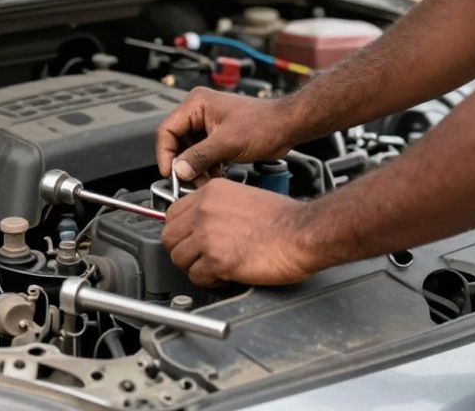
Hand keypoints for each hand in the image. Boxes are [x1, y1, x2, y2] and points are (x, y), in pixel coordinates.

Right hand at [156, 87, 293, 180]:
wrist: (288, 126)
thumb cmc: (265, 123)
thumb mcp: (228, 142)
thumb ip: (200, 157)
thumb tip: (179, 170)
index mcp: (196, 104)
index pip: (167, 130)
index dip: (165, 153)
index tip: (169, 173)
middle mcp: (198, 112)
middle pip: (177, 142)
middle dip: (183, 164)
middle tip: (187, 181)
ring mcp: (207, 124)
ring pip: (189, 151)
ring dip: (194, 168)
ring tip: (203, 181)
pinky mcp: (216, 136)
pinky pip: (201, 154)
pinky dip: (204, 167)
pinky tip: (212, 177)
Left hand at [161, 179, 319, 286]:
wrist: (304, 233)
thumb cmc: (284, 219)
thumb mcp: (242, 197)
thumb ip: (216, 208)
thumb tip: (200, 224)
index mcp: (210, 193)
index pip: (172, 214)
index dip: (180, 232)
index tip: (188, 240)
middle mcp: (204, 211)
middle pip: (169, 237)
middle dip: (182, 251)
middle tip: (199, 258)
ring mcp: (208, 235)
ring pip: (179, 259)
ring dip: (195, 267)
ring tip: (215, 268)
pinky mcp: (217, 260)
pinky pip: (196, 276)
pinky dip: (209, 281)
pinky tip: (225, 276)